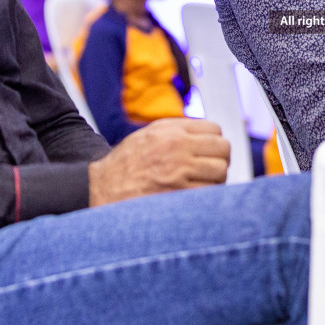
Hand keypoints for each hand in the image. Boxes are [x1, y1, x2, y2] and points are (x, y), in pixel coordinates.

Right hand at [88, 118, 229, 205]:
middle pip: (223, 149)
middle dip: (220, 158)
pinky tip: (196, 195)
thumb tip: (208, 133)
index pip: (215, 130)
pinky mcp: (179, 194)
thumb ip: (178, 129)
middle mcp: (178, 148)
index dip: (214, 142)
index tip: (208, 151)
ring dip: (216, 178)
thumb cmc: (125, 163)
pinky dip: (208, 194)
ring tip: (202, 182)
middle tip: (209, 168)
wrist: (102, 188)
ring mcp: (180, 172)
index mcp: (171, 131)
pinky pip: (210, 192)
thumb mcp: (149, 134)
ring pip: (221, 171)